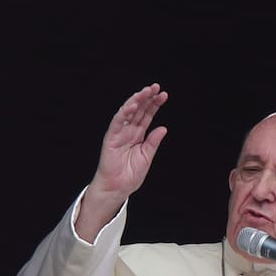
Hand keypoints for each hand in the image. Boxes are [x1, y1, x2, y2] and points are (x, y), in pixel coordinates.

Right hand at [77, 83, 168, 240]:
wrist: (117, 188)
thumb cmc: (130, 175)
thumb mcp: (147, 157)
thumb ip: (153, 142)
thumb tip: (163, 128)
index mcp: (138, 136)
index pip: (147, 116)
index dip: (154, 105)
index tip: (164, 95)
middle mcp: (129, 132)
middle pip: (139, 110)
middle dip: (147, 98)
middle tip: (156, 87)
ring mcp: (119, 133)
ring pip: (128, 112)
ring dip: (136, 100)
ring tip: (146, 91)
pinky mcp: (111, 138)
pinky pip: (117, 122)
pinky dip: (124, 113)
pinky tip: (133, 104)